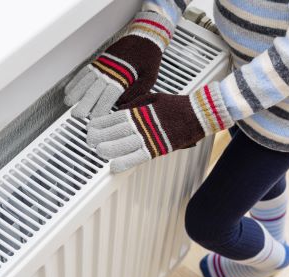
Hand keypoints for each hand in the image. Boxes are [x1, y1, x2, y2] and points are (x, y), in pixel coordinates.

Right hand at [64, 11, 173, 118]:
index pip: (107, 98)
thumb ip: (135, 94)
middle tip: (77, 115)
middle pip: (92, 90)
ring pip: (84, 80)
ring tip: (68, 103)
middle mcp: (109, 72)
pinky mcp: (99, 61)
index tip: (95, 119)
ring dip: (75, 92)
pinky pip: (84, 71)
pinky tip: (70, 88)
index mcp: (122, 78)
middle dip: (83, 104)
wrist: (145, 37)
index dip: (99, 110)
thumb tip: (120, 107)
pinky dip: (75, 80)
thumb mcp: (148, 80)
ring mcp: (102, 66)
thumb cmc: (148, 59)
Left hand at [86, 84, 233, 172]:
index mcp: (141, 111)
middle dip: (100, 136)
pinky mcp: (158, 149)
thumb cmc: (176, 106)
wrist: (198, 113)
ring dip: (109, 149)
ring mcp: (150, 137)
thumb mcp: (152, 98)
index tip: (91, 127)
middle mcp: (143, 124)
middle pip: (116, 131)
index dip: (101, 123)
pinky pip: (138, 157)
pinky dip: (125, 162)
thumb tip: (120, 111)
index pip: (115, 117)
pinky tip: (114, 166)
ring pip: (124, 144)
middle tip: (89, 140)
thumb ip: (135, 105)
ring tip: (98, 152)